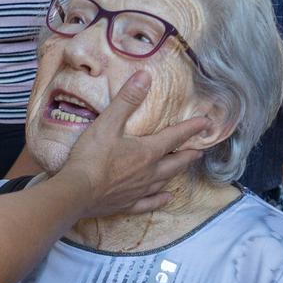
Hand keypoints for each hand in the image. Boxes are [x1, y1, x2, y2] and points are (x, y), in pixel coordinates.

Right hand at [57, 70, 213, 216]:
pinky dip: (159, 200)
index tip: (206, 123)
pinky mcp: (127, 205)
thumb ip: (127, 100)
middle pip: (175, 162)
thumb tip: (144, 77)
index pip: (175, 136)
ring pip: (165, 182)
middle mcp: (149, 173)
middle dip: (188, 154)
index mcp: (147, 152)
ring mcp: (139, 191)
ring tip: (183, 168)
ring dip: (176, 173)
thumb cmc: (91, 157)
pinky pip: (149, 203)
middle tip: (199, 150)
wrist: (76, 192)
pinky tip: (166, 198)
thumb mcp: (108, 123)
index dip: (191, 128)